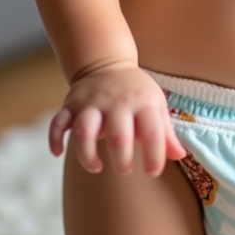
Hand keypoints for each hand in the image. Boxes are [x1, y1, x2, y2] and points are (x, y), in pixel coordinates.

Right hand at [48, 62, 186, 175]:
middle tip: (124, 170)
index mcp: (143, 102)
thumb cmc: (136, 92)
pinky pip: (58, 121)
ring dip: (87, 154)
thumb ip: (166, 132)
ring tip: (96, 167)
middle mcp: (117, 101)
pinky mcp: (71, 104)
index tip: (152, 172)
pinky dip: (54, 138)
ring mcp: (92, 102)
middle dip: (121, 160)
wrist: (106, 63)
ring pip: (84, 130)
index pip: (153, 132)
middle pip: (118, 135)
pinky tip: (58, 153)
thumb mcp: (155, 105)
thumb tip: (180, 156)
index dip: (154, 156)